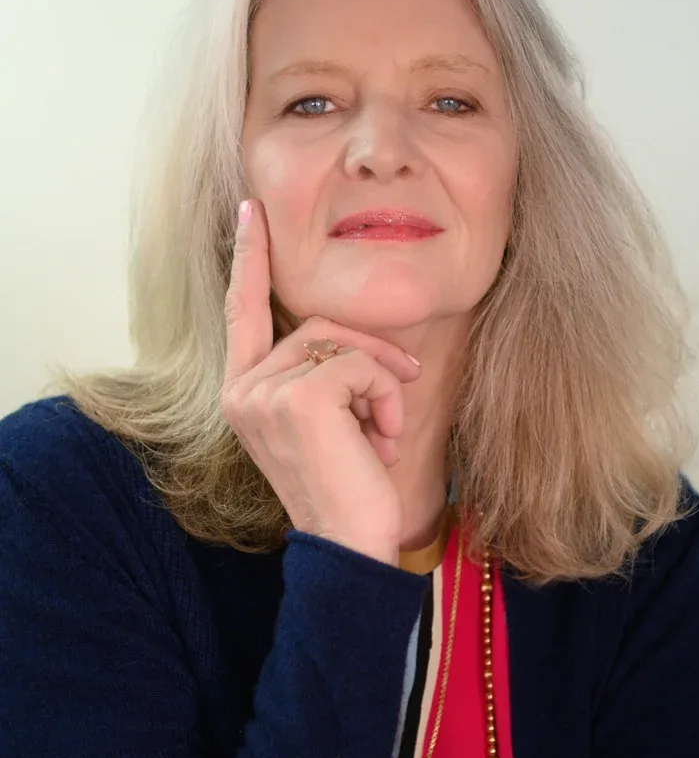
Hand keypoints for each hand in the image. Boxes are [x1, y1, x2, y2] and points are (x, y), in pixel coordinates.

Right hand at [220, 199, 421, 565]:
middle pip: (316, 323)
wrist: (350, 545)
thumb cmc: (346, 483)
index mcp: (243, 391)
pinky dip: (386, 395)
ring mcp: (262, 393)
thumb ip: (318, 371)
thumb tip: (346, 334)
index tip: (250, 212)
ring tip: (381, 432)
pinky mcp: (296, 398)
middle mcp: (241, 389)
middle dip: (369, 354)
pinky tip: (382, 439)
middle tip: (398, 394)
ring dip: (380, 382)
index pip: (242, 310)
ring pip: (341, 341)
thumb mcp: (327, 420)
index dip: (248, 258)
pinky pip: (359, 362)